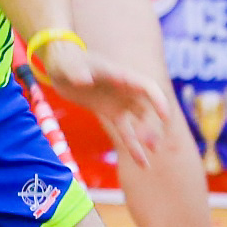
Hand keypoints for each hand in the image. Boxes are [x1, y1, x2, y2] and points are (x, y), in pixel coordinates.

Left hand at [41, 42, 167, 166]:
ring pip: (141, 122)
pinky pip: (126, 132)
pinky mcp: (112, 114)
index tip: (164, 117)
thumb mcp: (69, 66)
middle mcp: (126, 90)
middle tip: (149, 144)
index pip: (147, 87)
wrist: (61, 67)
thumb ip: (77, 72)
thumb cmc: (67, 61)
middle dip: (151, 126)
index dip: (158, 101)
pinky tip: (143, 164)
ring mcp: (120, 103)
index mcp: (121, 75)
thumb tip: (83, 79)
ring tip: (151, 155)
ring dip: (147, 138)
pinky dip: (134, 147)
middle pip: (147, 109)